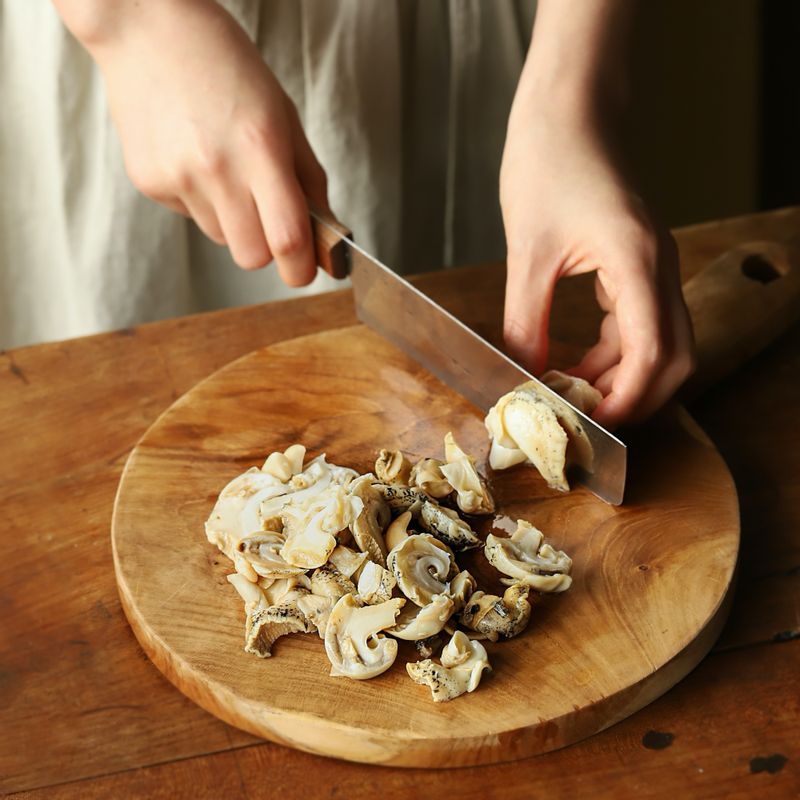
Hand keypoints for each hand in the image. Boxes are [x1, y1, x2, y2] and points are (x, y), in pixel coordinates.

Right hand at [82, 0, 326, 284]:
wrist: (146, 28)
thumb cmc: (225, 65)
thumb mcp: (283, 115)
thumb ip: (308, 180)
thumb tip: (327, 233)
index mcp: (260, 148)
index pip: (288, 240)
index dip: (303, 268)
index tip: (307, 269)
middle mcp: (217, 168)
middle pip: (252, 257)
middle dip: (268, 250)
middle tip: (270, 222)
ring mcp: (178, 178)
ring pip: (221, 239)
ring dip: (234, 221)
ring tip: (225, 169)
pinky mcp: (149, 182)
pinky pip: (190, 216)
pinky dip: (201, 200)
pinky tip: (194, 157)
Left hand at [500, 103, 694, 428]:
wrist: (569, 108)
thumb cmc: (548, 161)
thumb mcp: (527, 251)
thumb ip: (526, 319)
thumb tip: (522, 374)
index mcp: (637, 262)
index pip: (651, 353)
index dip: (625, 399)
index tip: (591, 423)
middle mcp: (657, 266)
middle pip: (673, 356)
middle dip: (634, 395)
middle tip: (585, 417)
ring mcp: (651, 263)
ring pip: (657, 341)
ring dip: (619, 375)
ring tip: (568, 392)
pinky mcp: (636, 261)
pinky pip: (637, 320)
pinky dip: (612, 351)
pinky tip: (573, 360)